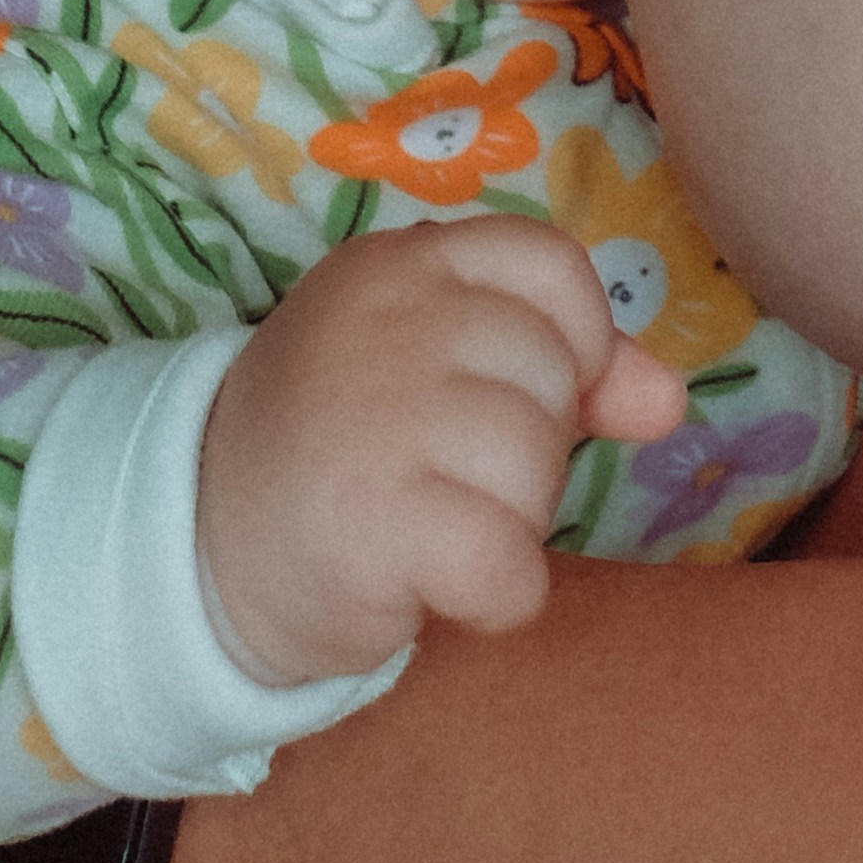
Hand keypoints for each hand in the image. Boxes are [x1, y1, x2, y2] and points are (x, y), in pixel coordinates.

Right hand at [198, 219, 687, 689]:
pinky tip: (437, 588)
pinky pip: (511, 566)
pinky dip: (497, 598)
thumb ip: (564, 364)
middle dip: (526, 449)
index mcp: (402, 263)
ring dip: (506, 524)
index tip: (516, 394)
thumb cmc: (341, 449)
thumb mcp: (438, 369)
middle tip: (436, 476)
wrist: (195, 551)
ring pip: (538, 471)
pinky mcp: (374, 520)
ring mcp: (378, 415)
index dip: (571, 342)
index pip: (551, 265)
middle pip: (553, 377)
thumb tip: (667, 401)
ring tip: (424, 524)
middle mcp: (387, 320)